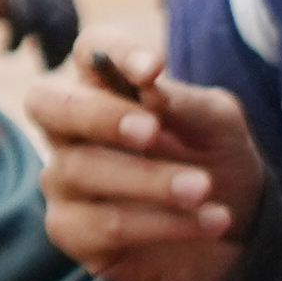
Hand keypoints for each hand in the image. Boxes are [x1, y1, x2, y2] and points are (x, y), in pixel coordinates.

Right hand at [32, 43, 266, 280]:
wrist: (233, 229)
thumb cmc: (214, 159)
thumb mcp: (218, 124)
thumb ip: (186, 103)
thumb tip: (148, 88)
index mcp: (106, 85)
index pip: (92, 49)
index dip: (114, 52)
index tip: (153, 69)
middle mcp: (71, 128)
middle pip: (48, 103)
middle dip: (99, 114)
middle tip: (152, 131)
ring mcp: (63, 180)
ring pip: (80, 170)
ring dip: (150, 179)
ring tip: (204, 189)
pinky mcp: (72, 231)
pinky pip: (104, 225)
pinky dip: (162, 223)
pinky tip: (209, 222)